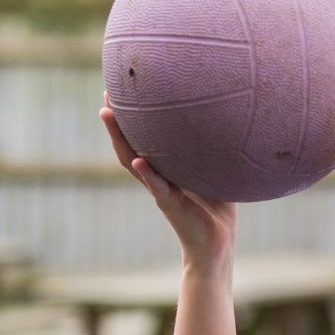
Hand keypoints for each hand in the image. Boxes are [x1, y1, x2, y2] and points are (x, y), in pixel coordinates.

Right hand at [100, 93, 236, 265]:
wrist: (217, 243)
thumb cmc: (217, 208)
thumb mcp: (214, 172)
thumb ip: (214, 151)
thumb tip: (229, 119)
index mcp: (165, 168)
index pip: (143, 138)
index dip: (132, 117)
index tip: (123, 90)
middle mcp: (157, 176)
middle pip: (129, 143)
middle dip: (116, 120)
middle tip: (106, 94)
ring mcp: (160, 189)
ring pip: (133, 161)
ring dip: (119, 139)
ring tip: (107, 115)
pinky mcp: (170, 205)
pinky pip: (157, 187)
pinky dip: (148, 174)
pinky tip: (138, 159)